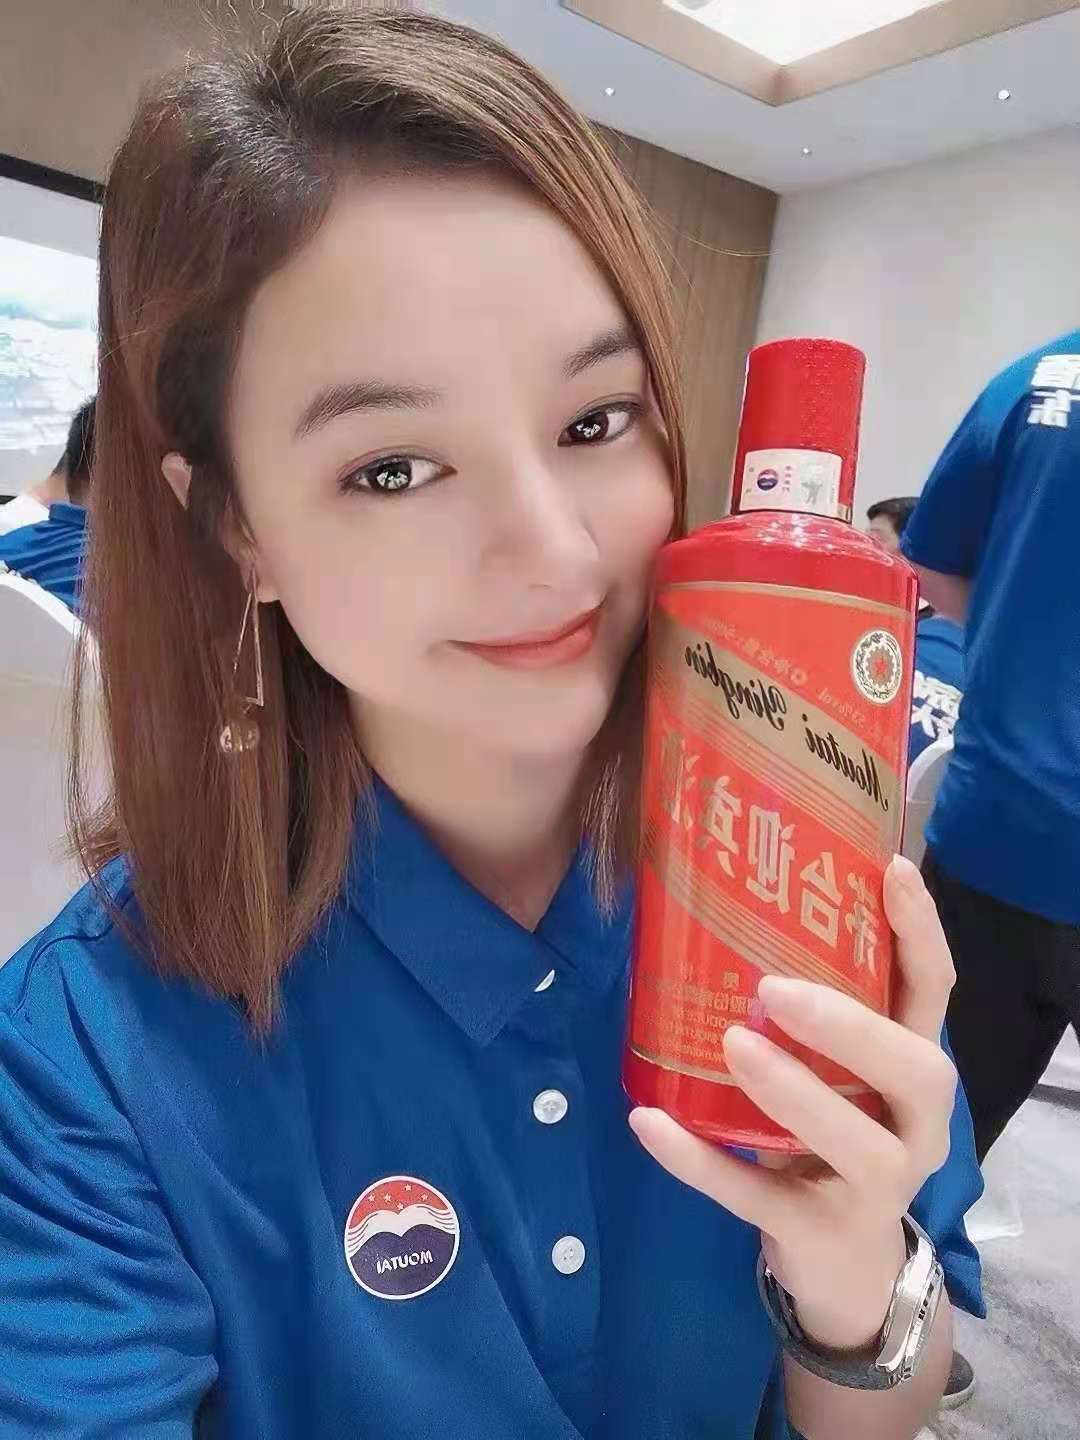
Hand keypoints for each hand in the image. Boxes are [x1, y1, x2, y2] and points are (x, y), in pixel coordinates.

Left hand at [629, 854, 956, 1352]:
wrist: (842, 1262)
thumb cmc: (829, 1134)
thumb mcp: (834, 1071)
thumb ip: (805, 1010)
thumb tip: (710, 906)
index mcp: (916, 1068)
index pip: (933, 992)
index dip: (920, 933)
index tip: (893, 870)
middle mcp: (917, 1125)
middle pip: (915, 1070)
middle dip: (850, 1027)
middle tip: (775, 989)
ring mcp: (878, 1187)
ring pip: (855, 1142)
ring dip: (793, 1091)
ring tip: (732, 1043)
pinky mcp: (820, 1232)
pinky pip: (757, 1197)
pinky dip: (700, 1161)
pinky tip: (647, 1123)